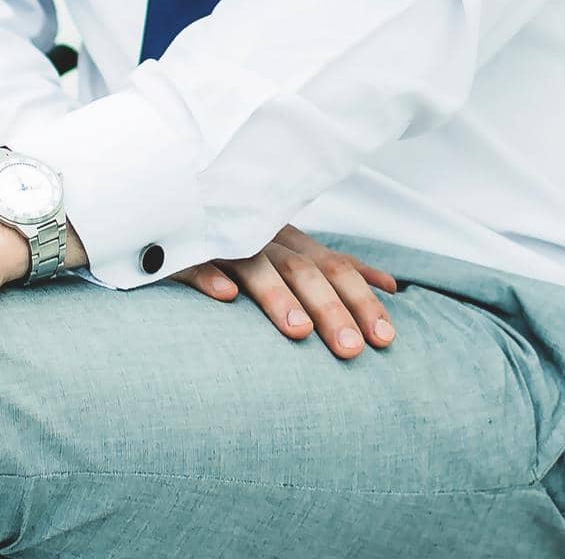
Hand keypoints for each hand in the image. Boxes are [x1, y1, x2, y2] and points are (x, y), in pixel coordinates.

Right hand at [168, 224, 399, 358]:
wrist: (173, 215)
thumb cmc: (241, 245)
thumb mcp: (291, 251)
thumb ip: (335, 267)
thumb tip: (391, 285)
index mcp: (289, 241)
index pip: (334, 267)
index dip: (361, 300)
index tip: (385, 339)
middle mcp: (261, 237)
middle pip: (302, 270)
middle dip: (331, 308)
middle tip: (352, 349)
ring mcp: (222, 241)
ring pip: (255, 265)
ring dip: (278, 295)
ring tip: (299, 331)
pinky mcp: (182, 250)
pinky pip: (196, 260)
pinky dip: (210, 276)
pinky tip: (226, 298)